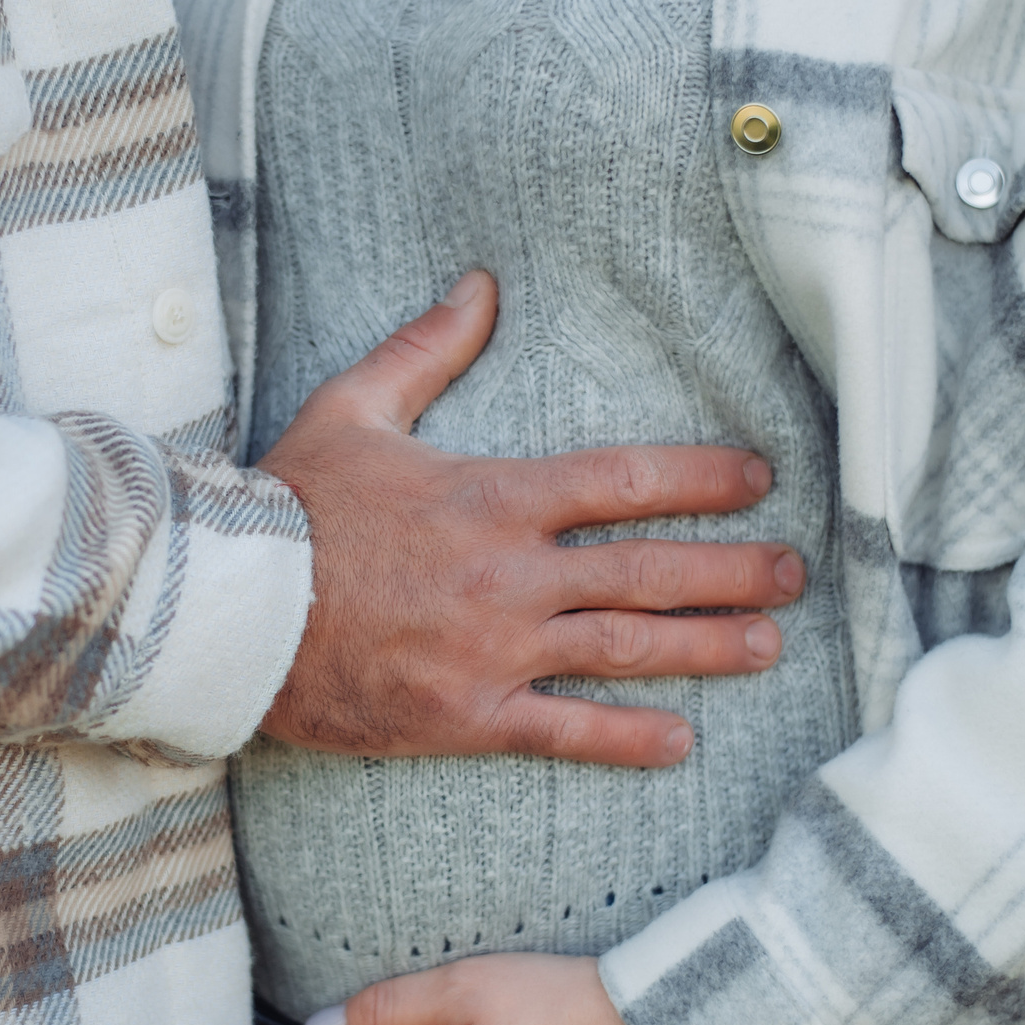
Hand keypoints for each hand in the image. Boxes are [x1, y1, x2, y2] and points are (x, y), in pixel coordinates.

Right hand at [258, 272, 802, 768]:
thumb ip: (429, 349)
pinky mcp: (464, 715)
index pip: (627, 480)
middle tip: (795, 573)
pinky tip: (681, 741)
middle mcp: (508, 576)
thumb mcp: (354, 408)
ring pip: (626, 649)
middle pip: (649, 570)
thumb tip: (482, 283)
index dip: (705, 479)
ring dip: (707, 647)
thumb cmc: (290, 506)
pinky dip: (627, 739)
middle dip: (734, 570)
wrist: (228, 611)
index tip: (759, 479)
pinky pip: (563, 732)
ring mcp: (492, 651)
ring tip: (768, 646)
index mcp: (493, 496)